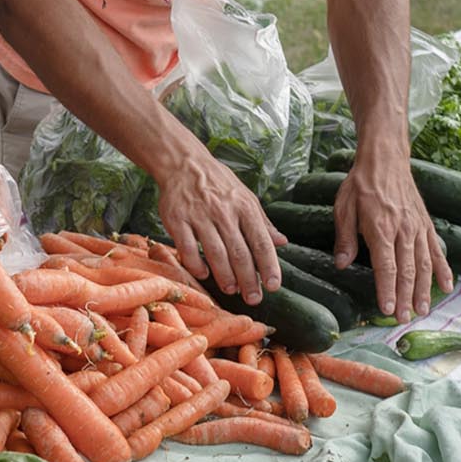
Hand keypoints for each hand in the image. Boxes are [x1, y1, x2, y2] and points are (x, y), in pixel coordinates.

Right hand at [154, 140, 282, 302]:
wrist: (184, 163)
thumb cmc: (218, 183)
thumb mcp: (246, 196)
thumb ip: (263, 222)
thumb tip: (282, 242)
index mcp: (244, 206)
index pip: (261, 241)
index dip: (269, 266)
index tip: (274, 286)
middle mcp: (223, 212)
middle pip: (240, 252)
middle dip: (249, 279)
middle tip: (253, 298)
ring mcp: (199, 216)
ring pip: (215, 253)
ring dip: (225, 276)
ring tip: (232, 290)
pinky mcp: (177, 220)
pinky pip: (187, 248)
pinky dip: (196, 264)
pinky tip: (204, 274)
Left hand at [332, 147, 452, 322]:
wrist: (386, 159)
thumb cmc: (360, 184)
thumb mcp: (343, 208)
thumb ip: (345, 238)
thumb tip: (340, 264)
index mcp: (380, 228)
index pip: (386, 267)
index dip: (387, 290)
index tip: (386, 310)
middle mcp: (403, 230)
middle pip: (407, 271)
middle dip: (405, 298)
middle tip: (403, 319)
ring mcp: (417, 228)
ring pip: (424, 264)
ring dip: (423, 290)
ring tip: (422, 311)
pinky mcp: (426, 224)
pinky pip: (437, 250)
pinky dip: (443, 270)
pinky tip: (446, 287)